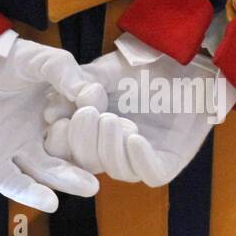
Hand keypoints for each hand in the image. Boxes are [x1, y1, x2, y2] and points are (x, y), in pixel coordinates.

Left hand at [0, 31, 106, 212]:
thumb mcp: (39, 59)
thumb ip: (66, 72)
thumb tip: (94, 97)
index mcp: (57, 111)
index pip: (85, 128)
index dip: (100, 133)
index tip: (119, 134)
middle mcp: (41, 134)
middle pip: (70, 156)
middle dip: (89, 164)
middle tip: (110, 169)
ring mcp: (16, 150)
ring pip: (46, 172)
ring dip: (67, 182)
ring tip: (89, 186)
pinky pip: (12, 182)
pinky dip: (30, 193)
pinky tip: (50, 201)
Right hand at [44, 32, 235, 187]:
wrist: (187, 61)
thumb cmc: (145, 66)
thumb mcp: (103, 73)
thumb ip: (77, 90)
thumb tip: (48, 112)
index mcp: (95, 133)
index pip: (69, 150)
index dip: (61, 141)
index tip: (57, 122)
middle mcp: (115, 150)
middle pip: (89, 163)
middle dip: (84, 142)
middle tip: (88, 115)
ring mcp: (141, 158)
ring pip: (118, 170)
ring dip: (111, 148)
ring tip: (113, 120)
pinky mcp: (168, 163)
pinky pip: (150, 173)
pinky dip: (139, 158)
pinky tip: (134, 137)